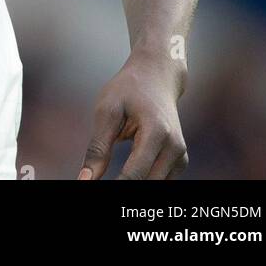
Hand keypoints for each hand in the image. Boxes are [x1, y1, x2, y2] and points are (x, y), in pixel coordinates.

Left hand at [77, 49, 188, 179]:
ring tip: (112, 177)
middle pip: (145, 184)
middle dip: (122, 189)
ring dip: (133, 186)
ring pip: (154, 187)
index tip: (92, 188)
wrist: (157, 76)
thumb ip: (97, 147)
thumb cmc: (128, 90)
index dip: (114, 187)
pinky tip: (126, 176)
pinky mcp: (180, 161)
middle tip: (95, 182)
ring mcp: (180, 156)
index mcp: (157, 132)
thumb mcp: (107, 111)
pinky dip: (142, 181)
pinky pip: (159, 182)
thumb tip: (85, 179)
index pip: (134, 175)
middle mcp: (175, 148)